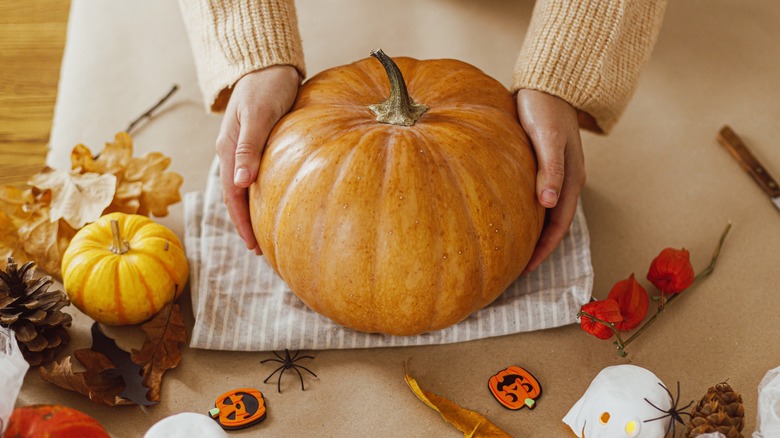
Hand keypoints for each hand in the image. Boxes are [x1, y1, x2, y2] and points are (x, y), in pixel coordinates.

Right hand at [216, 65, 299, 252]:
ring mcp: (243, 149)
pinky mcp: (257, 144)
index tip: (254, 246)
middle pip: (237, 197)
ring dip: (254, 212)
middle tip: (262, 250)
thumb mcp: (259, 116)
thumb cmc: (267, 87)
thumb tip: (241, 184)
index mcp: (228, 150)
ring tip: (267, 234)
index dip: (242, 222)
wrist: (269, 64)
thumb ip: (249, 148)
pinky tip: (276, 203)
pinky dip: (263, 194)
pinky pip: (256, 176)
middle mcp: (232, 153)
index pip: (233, 195)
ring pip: (245, 188)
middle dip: (247, 224)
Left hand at [516, 89, 585, 273]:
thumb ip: (550, 170)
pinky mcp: (537, 164)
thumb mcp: (548, 139)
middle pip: (552, 223)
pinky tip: (505, 216)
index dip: (544, 249)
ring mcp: (552, 173)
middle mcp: (564, 180)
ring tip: (509, 249)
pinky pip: (531, 195)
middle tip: (515, 268)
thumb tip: (547, 204)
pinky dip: (522, 211)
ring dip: (530, 231)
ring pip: (542, 211)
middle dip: (537, 247)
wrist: (545, 82)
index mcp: (571, 179)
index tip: (525, 268)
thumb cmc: (545, 108)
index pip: (559, 225)